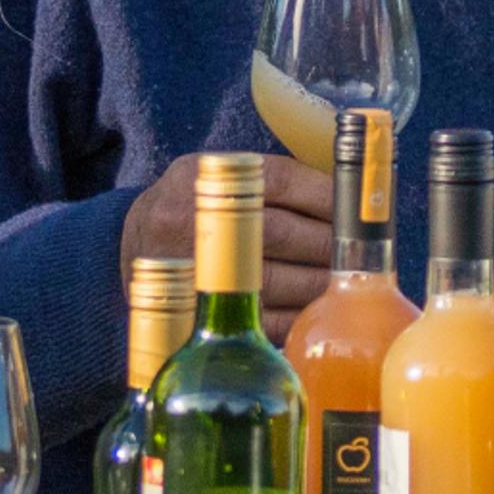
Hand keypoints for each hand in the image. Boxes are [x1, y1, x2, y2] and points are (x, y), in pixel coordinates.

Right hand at [120, 153, 337, 339]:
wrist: (131, 246)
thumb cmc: (196, 205)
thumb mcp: (219, 174)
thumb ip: (273, 180)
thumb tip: (347, 194)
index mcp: (207, 177)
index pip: (280, 180)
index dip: (325, 195)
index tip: (355, 209)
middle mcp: (196, 220)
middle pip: (283, 233)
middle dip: (332, 244)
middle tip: (361, 251)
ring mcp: (196, 270)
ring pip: (278, 280)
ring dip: (322, 283)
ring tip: (348, 281)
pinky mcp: (202, 312)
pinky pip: (265, 319)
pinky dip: (301, 316)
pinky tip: (321, 309)